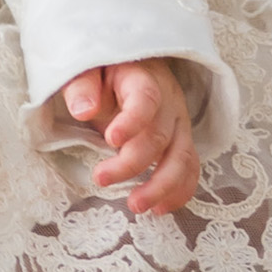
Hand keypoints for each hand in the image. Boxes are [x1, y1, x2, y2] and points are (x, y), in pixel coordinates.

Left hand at [61, 58, 198, 214]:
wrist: (134, 63)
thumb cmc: (105, 68)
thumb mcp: (87, 68)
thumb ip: (82, 86)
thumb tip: (83, 111)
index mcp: (143, 79)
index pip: (145, 99)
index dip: (132, 121)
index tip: (111, 139)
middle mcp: (168, 102)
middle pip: (159, 136)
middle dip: (132, 163)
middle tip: (101, 178)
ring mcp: (179, 123)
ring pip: (182, 158)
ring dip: (161, 186)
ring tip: (136, 206)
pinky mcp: (182, 141)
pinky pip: (190, 168)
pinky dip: (180, 191)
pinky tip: (160, 208)